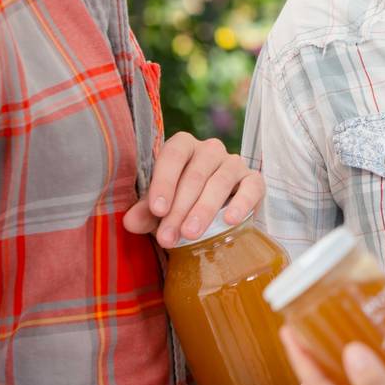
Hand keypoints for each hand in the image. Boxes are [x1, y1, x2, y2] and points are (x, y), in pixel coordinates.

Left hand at [124, 132, 262, 246]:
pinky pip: (251, 187)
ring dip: (204, 209)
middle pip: (195, 174)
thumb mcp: (161, 209)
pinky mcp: (254, 180)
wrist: (216, 214)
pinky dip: (241, 203)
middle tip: (168, 237)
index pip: (173, 155)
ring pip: (219, 181)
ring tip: (191, 234)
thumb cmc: (182, 204)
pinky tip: (230, 220)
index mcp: (183, 147)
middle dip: (179, 209)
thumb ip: (146, 213)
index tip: (157, 210)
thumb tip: (130, 222)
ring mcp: (233, 163)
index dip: (164, 182)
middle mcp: (210, 149)